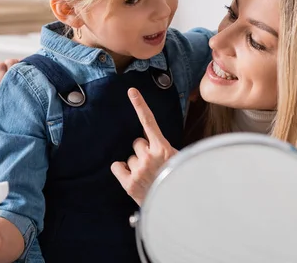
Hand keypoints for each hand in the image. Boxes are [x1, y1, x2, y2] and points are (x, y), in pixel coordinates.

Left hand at [111, 88, 177, 205]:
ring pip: (130, 158)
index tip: (131, 91)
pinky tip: (133, 178)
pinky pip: (117, 167)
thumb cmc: (179, 181)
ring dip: (137, 164)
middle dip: (143, 152)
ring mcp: (138, 170)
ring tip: (149, 176)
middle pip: (137, 143)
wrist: (176, 205)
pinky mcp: (129, 183)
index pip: (149, 122)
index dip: (140, 105)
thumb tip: (154, 144)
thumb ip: (164, 150)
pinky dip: (122, 171)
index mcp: (163, 148)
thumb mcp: (178, 161)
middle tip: (154, 165)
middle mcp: (148, 156)